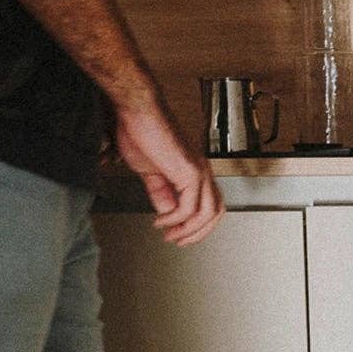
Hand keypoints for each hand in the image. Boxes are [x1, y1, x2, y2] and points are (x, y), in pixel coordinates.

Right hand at [114, 101, 223, 246]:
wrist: (137, 109)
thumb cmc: (142, 130)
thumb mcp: (151, 170)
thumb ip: (160, 192)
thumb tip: (166, 211)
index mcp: (196, 169)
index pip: (210, 204)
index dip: (198, 225)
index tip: (178, 233)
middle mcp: (202, 170)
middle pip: (215, 212)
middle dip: (198, 233)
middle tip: (179, 241)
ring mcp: (198, 170)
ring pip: (207, 213)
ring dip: (189, 230)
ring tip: (170, 235)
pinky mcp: (189, 171)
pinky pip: (189, 207)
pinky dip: (175, 219)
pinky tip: (161, 220)